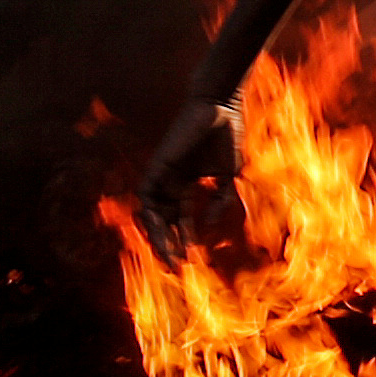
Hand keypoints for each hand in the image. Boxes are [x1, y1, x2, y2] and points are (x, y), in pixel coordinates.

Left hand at [135, 96, 241, 257]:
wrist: (219, 109)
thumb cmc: (226, 137)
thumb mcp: (228, 176)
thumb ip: (221, 201)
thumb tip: (211, 228)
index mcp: (188, 185)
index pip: (181, 220)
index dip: (185, 240)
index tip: (192, 261)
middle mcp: (171, 183)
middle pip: (163, 222)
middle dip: (169, 245)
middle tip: (177, 267)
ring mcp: (162, 176)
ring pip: (151, 215)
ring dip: (159, 237)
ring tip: (170, 257)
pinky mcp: (155, 168)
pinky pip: (146, 198)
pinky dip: (153, 217)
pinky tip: (166, 231)